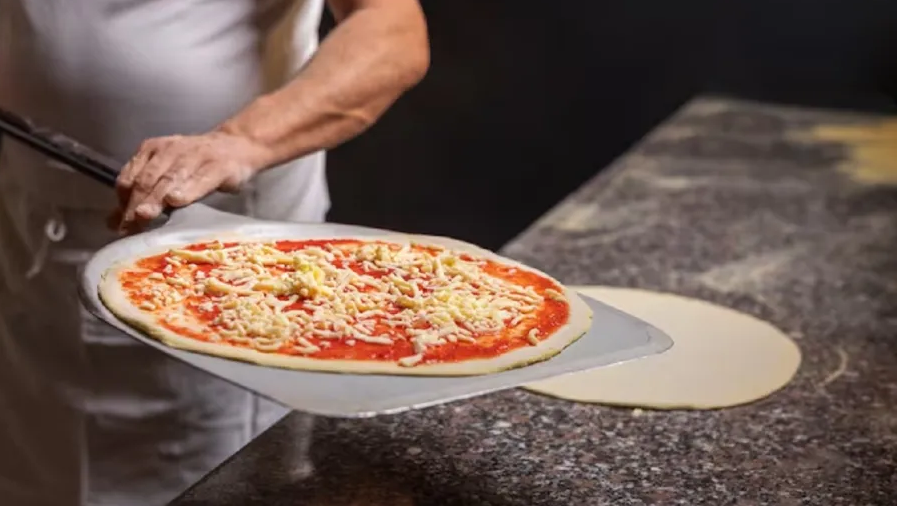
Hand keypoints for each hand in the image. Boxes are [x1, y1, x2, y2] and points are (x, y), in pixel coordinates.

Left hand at [111, 130, 271, 233]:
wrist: (237, 146)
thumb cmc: (199, 165)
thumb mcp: (167, 175)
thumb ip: (142, 197)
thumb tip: (112, 223)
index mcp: (152, 150)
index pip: (129, 177)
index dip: (122, 202)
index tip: (121, 224)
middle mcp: (170, 150)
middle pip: (146, 180)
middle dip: (136, 204)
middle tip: (130, 226)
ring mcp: (195, 156)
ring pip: (169, 179)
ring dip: (155, 198)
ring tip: (145, 216)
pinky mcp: (218, 166)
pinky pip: (200, 179)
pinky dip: (187, 190)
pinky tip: (177, 201)